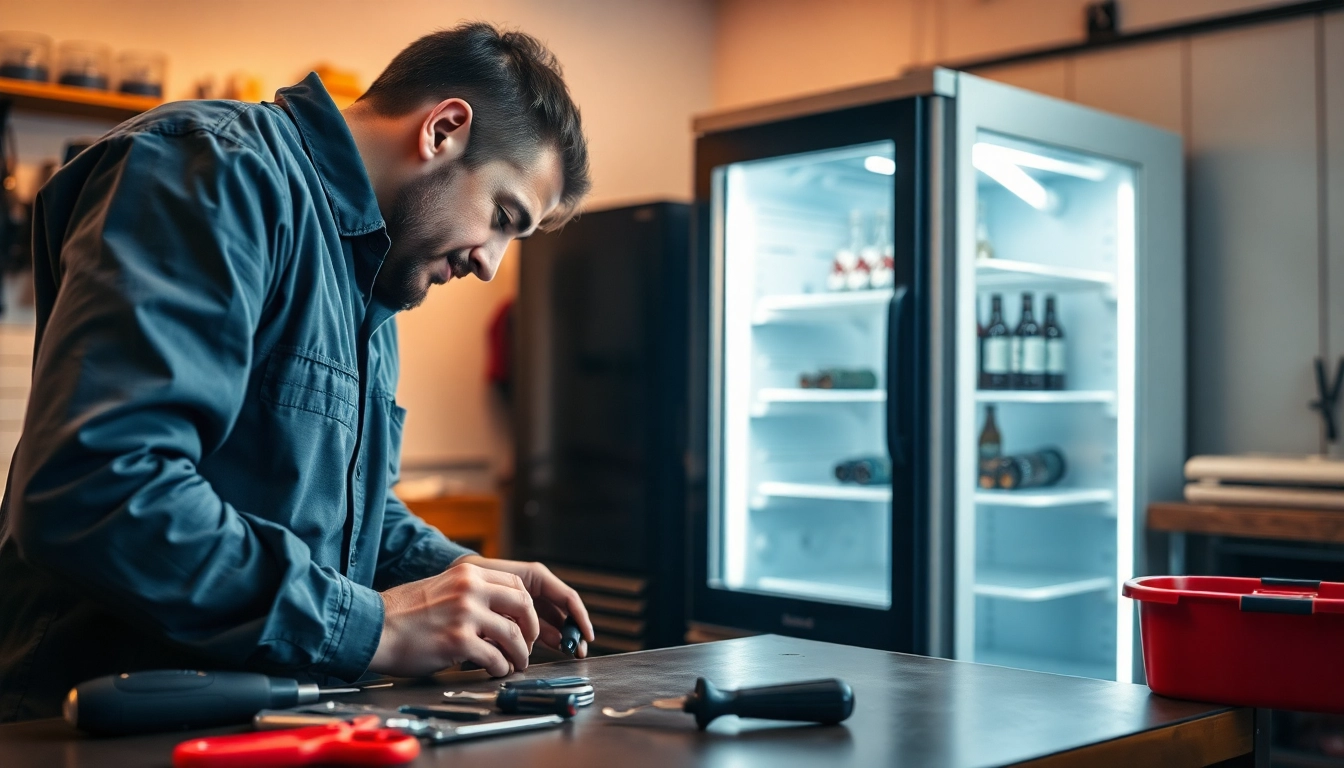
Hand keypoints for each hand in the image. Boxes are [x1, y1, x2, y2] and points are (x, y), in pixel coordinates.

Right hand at [368, 561, 538, 677]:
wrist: (373, 628)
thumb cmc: (402, 614)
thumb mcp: (442, 587)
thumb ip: (470, 593)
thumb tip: (500, 613)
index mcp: (467, 574)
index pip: (517, 585)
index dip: (528, 608)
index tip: (526, 623)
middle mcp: (470, 589)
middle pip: (524, 607)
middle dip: (531, 630)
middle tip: (527, 645)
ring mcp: (465, 614)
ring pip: (513, 635)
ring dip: (520, 655)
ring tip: (514, 664)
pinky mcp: (458, 641)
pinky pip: (495, 657)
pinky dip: (500, 667)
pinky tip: (495, 670)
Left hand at [454, 555, 595, 657]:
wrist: (453, 579)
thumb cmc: (477, 575)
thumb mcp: (503, 584)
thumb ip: (522, 604)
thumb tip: (542, 632)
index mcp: (536, 577)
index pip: (567, 598)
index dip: (580, 618)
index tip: (587, 636)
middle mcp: (536, 590)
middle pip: (562, 614)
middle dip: (572, 632)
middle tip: (577, 653)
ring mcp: (527, 604)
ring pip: (550, 624)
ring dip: (558, 639)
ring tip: (565, 655)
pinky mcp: (516, 617)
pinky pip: (535, 630)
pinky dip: (540, 641)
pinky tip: (541, 652)